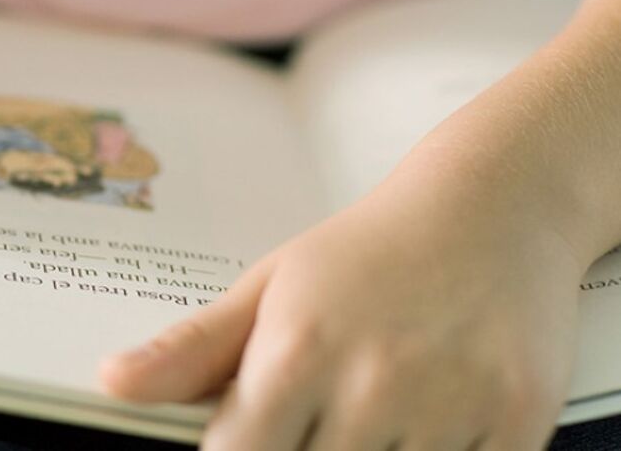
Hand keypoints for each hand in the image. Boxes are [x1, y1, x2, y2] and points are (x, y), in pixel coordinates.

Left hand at [99, 176, 583, 449]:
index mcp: (297, 350)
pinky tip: (423, 425)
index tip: (248, 442)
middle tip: (321, 416)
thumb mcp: (272, 286)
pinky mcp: (518, 417)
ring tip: (370, 413)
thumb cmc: (368, 251)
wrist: (491, 206)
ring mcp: (451, 405)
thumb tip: (113, 382)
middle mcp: (372, 382)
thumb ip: (193, 348)